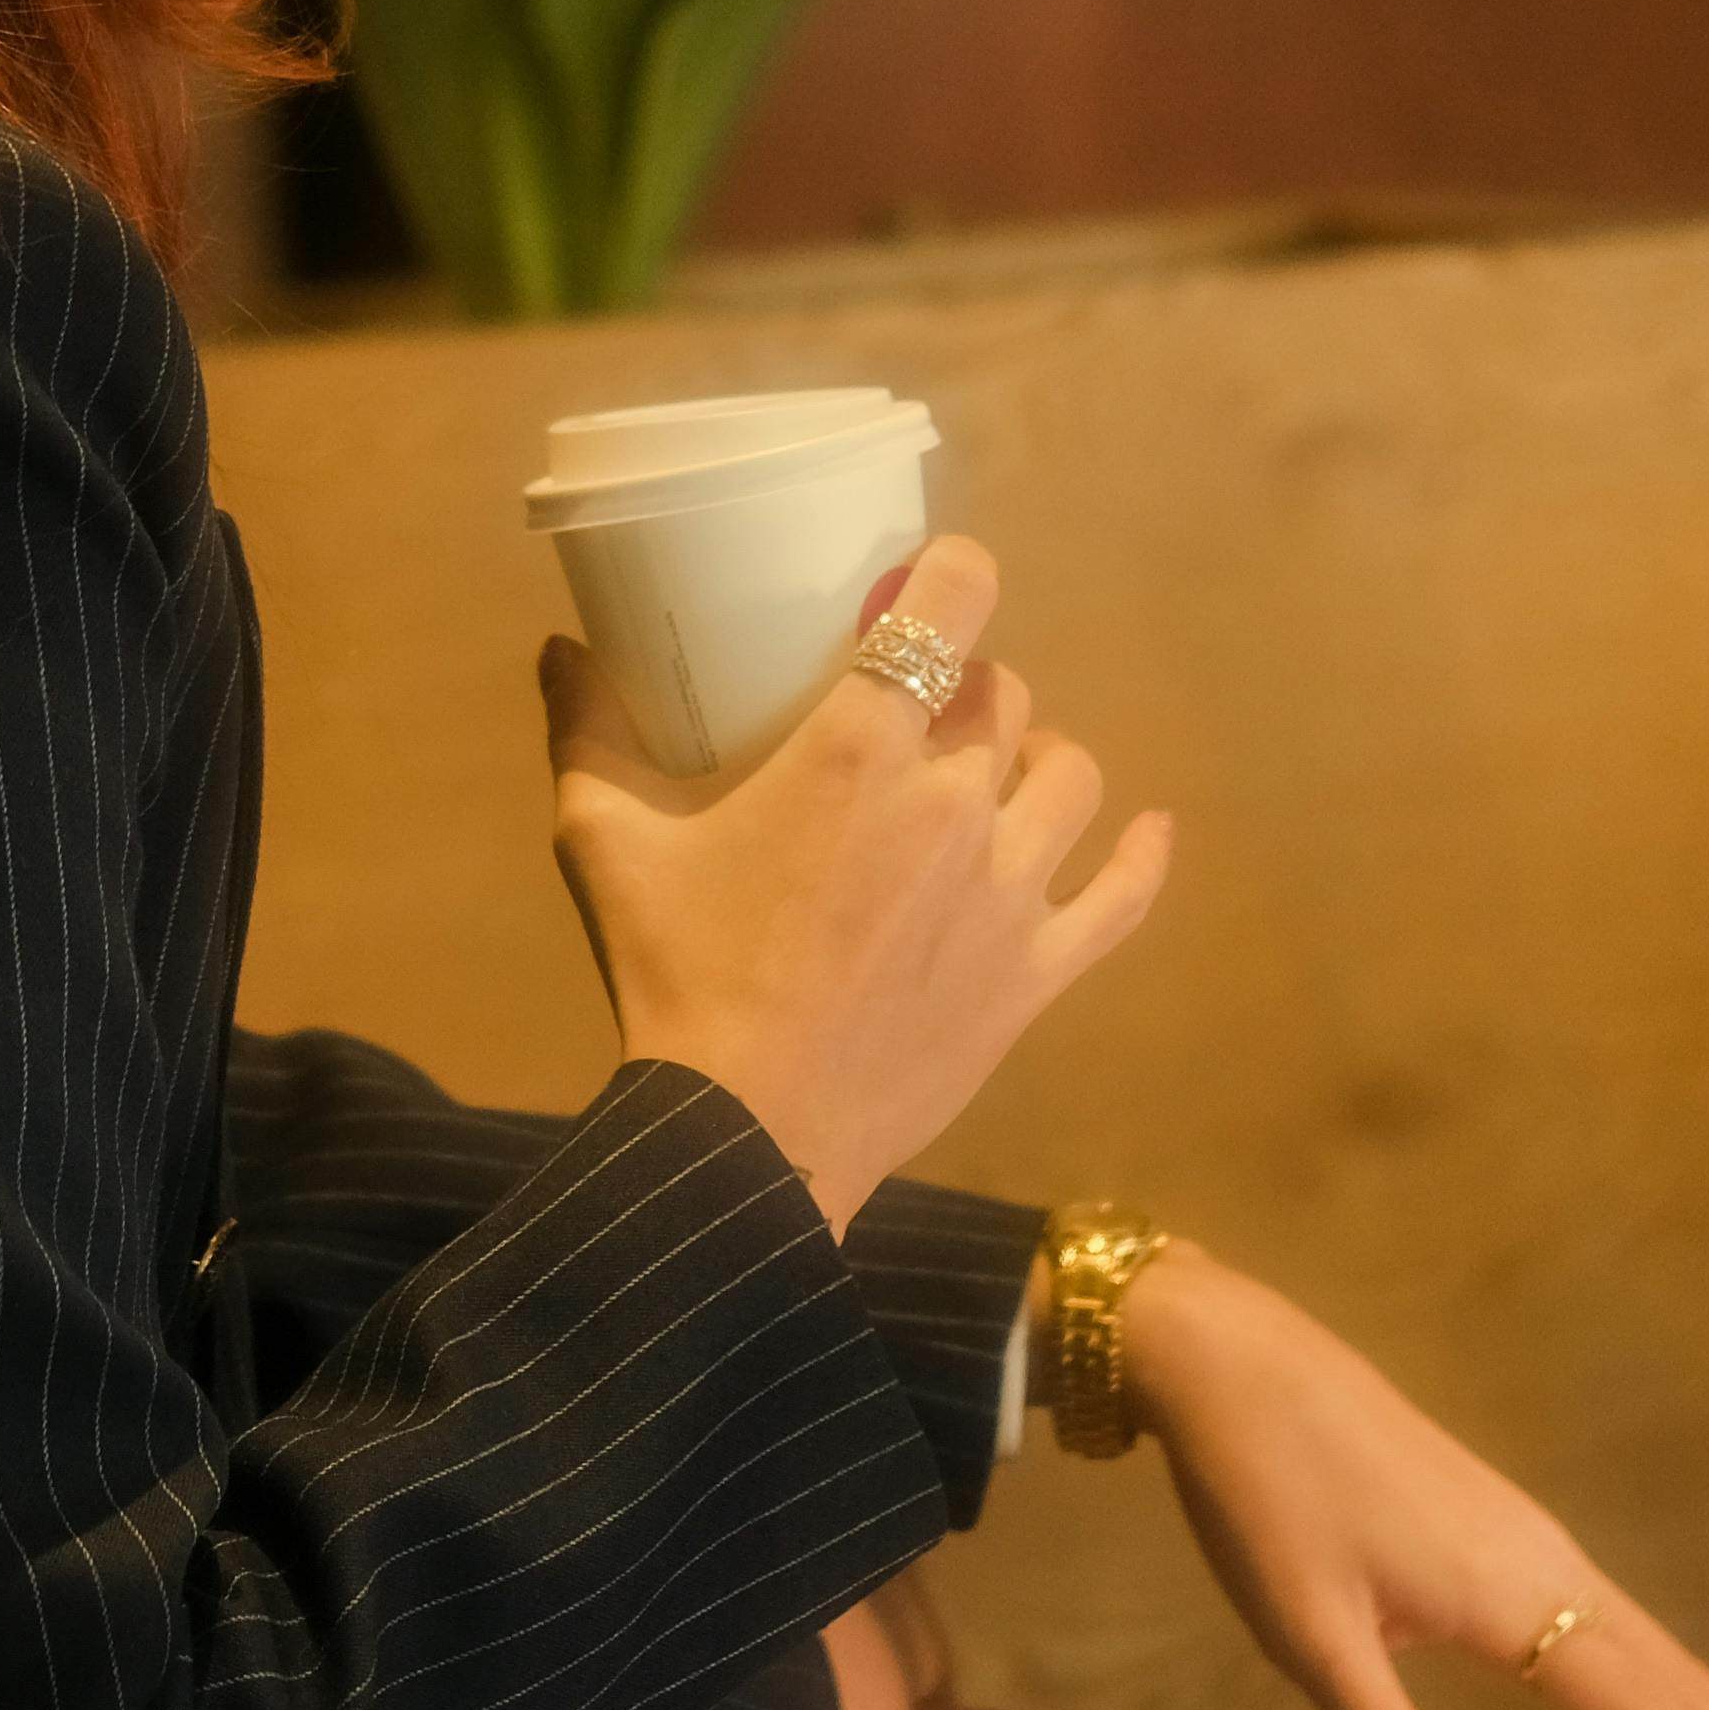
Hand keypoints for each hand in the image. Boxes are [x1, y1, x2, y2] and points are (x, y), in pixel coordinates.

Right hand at [543, 535, 1175, 1232]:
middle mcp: (951, 802)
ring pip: (1070, 776)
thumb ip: (591, 733)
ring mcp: (1007, 889)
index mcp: (854, 752)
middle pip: (1002, 694)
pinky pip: (1121, 896)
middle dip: (967, 682)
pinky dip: (1142, 856)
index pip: (948, 609)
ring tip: (1003, 769)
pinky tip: (1149, 830)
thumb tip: (560, 648)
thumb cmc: (674, 978)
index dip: (954, 571)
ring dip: (1039, 756)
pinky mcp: (1035, 971)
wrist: (743, 1138)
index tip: (934, 573)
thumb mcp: (605, 844)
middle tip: (923, 706)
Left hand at [1123, 1247, 1708, 1709]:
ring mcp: (1535, 1543)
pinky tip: (1675, 1704)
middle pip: (1688, 1686)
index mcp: (1515, 1602)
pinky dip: (1673, 1679)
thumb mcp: (1306, 1635)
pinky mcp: (1507, 1531)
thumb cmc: (1265, 1497)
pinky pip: (1618, 1622)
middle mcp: (1552, 1569)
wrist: (1240, 1363)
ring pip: (1661, 1652)